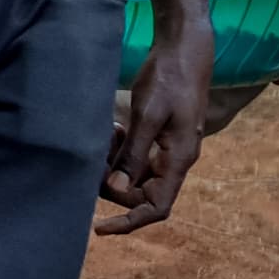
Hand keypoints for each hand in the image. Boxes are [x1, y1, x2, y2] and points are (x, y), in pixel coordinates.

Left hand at [97, 14, 211, 235]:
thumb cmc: (168, 79)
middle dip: (114, 183)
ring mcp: (169, 148)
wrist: (184, 50)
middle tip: (93, 158)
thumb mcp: (148, 115)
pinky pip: (137, 155)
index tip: (99, 228)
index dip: (129, 222)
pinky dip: (120, 150)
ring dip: (115, 164)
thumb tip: (117, 189)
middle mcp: (176, 160)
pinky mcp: (160, 134)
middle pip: (142, 193)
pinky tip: (112, 130)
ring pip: (136, 174)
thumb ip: (135, 153)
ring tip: (106, 137)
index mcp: (179, 160)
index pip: (157, 208)